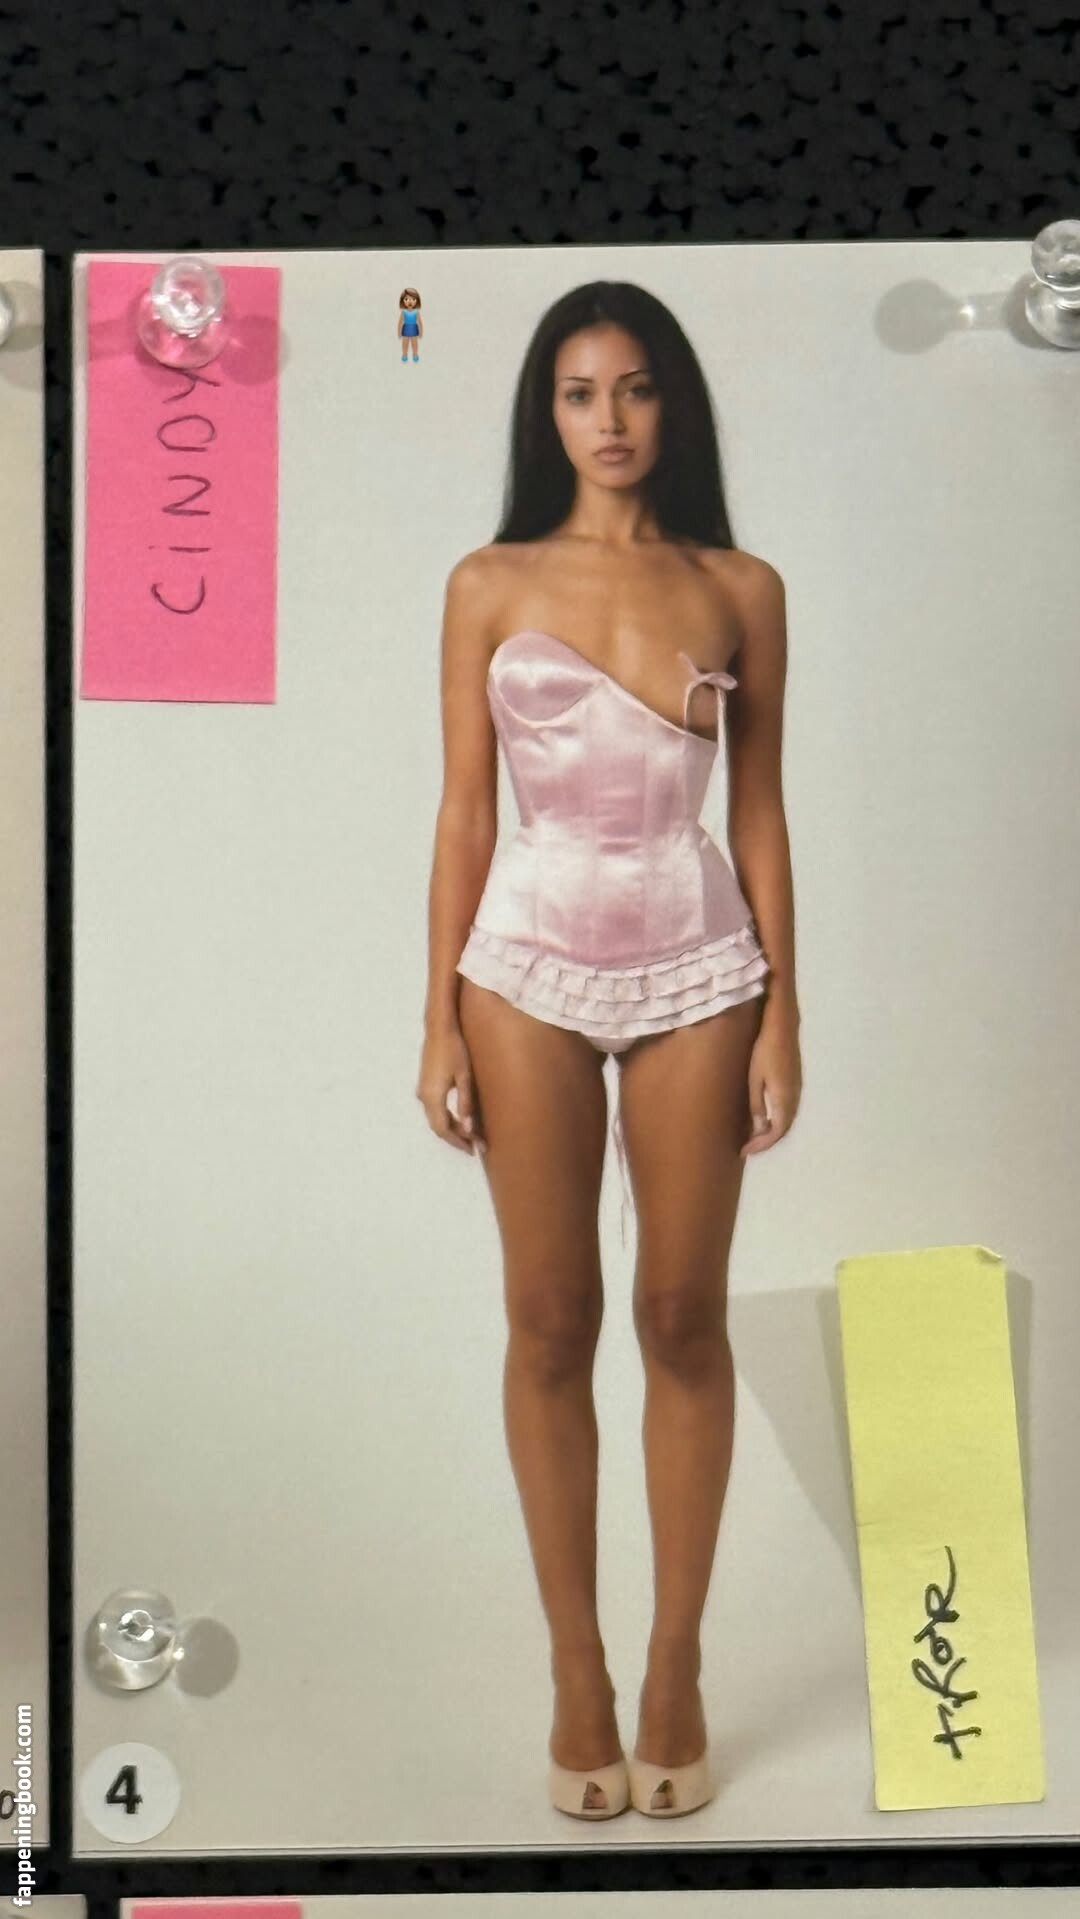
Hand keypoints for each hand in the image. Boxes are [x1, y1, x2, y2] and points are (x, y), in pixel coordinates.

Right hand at [416, 1023, 486, 1157]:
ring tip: (471, 1135)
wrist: (439, 1028)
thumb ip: (466, 1103)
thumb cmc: (455, 1049)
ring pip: (436, 1118)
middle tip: (476, 1146)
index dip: (458, 1141)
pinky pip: (435, 1109)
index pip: (443, 1129)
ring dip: (452, 1129)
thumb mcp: (464, 1076)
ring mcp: (423, 1090)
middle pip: (439, 1126)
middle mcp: (424, 1096)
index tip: (474, 1150)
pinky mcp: (426, 1085)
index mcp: (433, 1096)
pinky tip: (460, 1119)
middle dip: (457, 1138)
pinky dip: (447, 1118)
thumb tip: (469, 1128)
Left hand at [741, 999, 801, 1158]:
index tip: (745, 1150)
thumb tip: (759, 1130)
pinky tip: (762, 1117)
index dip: (761, 1145)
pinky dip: (776, 1120)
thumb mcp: (754, 1079)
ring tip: (752, 1136)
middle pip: (783, 1129)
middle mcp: (794, 1098)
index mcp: (784, 1099)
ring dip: (771, 1131)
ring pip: (786, 1119)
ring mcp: (797, 1090)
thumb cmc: (762, 1051)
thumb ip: (756, 1105)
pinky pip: (787, 1110)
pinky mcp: (795, 1083)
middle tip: (746, 1146)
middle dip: (765, 1141)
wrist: (781, 1027)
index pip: (776, 1132)